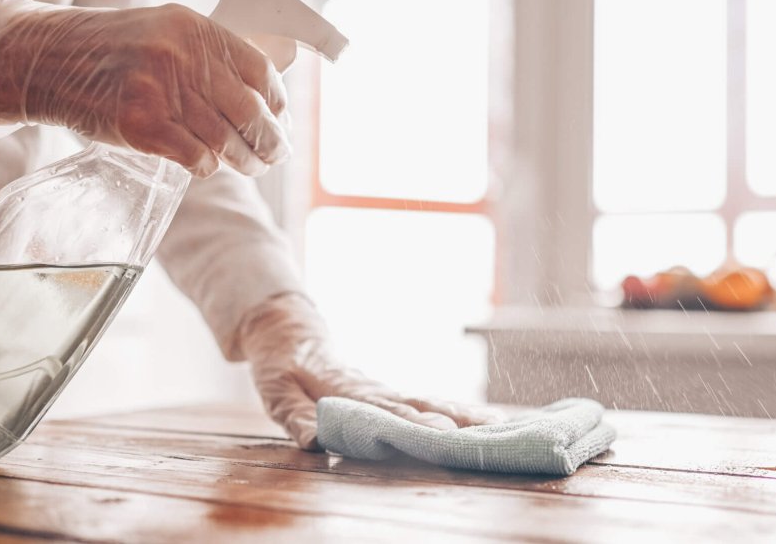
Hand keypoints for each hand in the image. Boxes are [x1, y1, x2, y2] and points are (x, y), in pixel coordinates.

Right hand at [0, 0, 290, 176]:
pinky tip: (203, 166)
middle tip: (272, 156)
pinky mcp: (140, 125)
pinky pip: (195, 157)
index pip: (260, 72)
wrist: (44, 60)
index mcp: (194, 29)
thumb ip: (206, 57)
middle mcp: (181, 56)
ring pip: (225, 140)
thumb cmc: (108, 52)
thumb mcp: (164, 33)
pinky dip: (206, 167)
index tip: (279, 121)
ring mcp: (159, 90)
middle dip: (269, 142)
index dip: (277, 103)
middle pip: (250, 112)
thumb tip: (260, 96)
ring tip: (247, 167)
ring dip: (242, 161)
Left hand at [236, 294, 503, 449]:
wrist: (288, 333)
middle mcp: (374, 390)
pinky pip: (426, 403)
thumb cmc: (280, 366)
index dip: (414, 423)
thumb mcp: (276, 392)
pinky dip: (456, 411)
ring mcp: (385, 391)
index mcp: (348, 392)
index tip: (442, 432)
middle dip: (453, 421)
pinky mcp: (389, 395)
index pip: (386, 410)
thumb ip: (295, 416)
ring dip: (463, 415)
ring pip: (429, 402)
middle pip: (419, 405)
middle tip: (486, 433)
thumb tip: (313, 441)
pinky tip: (482, 421)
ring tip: (498, 427)